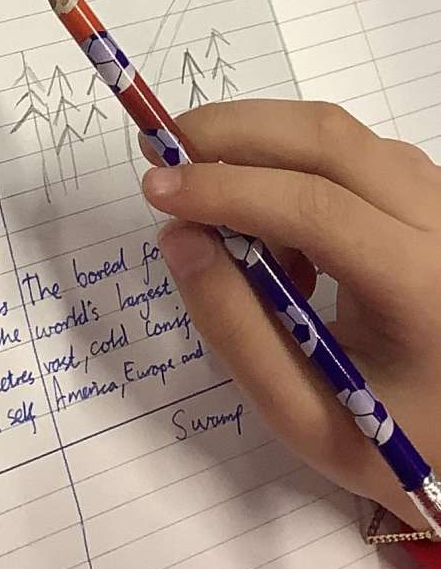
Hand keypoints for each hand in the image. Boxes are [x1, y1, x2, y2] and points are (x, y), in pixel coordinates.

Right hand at [141, 101, 440, 520]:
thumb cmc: (391, 436)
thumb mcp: (305, 414)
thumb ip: (234, 328)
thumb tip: (178, 236)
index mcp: (421, 288)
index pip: (317, 208)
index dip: (227, 189)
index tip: (154, 188)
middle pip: (327, 140)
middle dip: (230, 133)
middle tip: (160, 150)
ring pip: (336, 133)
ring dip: (258, 148)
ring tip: (212, 205)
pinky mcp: (430, 191)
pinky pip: (350, 149)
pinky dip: (290, 163)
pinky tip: (272, 223)